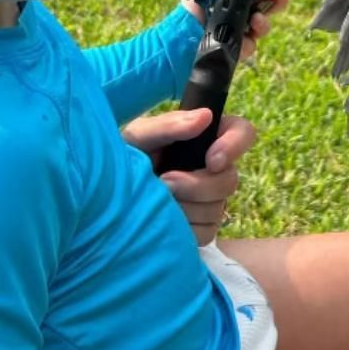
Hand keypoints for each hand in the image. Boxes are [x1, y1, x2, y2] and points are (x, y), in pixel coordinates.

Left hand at [121, 107, 254, 242]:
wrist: (106, 196)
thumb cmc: (123, 158)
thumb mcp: (139, 136)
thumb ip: (169, 125)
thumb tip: (205, 116)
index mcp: (204, 138)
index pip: (242, 133)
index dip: (234, 146)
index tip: (211, 160)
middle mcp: (212, 169)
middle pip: (231, 179)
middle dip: (197, 185)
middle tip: (166, 182)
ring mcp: (209, 200)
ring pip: (218, 209)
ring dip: (185, 207)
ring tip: (158, 200)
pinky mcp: (201, 228)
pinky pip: (206, 233)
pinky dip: (183, 228)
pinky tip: (164, 220)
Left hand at [183, 0, 289, 60]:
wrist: (182, 35)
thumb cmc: (190, 11)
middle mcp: (244, 13)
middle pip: (270, 6)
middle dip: (279, 1)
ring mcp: (244, 32)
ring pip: (263, 27)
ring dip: (264, 22)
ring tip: (257, 19)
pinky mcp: (240, 49)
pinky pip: (250, 46)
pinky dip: (248, 43)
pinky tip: (243, 40)